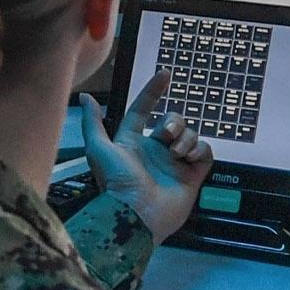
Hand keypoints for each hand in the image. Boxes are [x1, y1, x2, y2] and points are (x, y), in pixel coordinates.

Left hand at [76, 68, 215, 244]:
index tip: (164, 74)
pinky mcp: (192, 176)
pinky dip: (200, 149)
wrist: (137, 214)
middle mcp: (155, 150)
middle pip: (173, 120)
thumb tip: (85, 98)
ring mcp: (175, 163)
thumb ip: (93, 123)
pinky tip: (189, 157)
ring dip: (186, 137)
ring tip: (177, 152)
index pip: (144, 109)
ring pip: (190, 134)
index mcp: (134, 142)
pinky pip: (205, 152)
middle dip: (173, 121)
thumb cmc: (116, 183)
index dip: (153, 91)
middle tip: (166, 135)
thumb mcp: (99, 150)